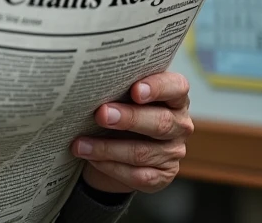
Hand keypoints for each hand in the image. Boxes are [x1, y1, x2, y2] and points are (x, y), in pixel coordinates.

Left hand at [72, 72, 192, 194]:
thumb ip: (119, 88)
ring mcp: (173, 152)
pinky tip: (92, 159)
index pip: (176, 87)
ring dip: (107, 148)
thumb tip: (93, 85)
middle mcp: (179, 125)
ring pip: (142, 153)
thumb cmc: (120, 110)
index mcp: (174, 97)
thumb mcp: (122, 95)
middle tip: (101, 114)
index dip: (158, 88)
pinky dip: (110, 167)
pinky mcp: (162, 176)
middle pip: (161, 122)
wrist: (116, 146)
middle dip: (129, 119)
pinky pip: (137, 175)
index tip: (135, 90)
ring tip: (81, 144)